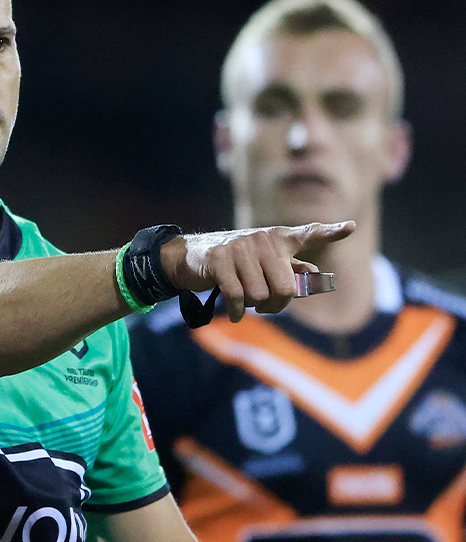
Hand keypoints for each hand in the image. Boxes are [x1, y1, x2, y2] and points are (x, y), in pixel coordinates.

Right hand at [159, 221, 354, 321]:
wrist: (190, 257)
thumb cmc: (234, 262)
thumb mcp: (263, 263)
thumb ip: (290, 268)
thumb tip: (316, 273)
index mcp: (277, 239)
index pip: (308, 234)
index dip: (330, 232)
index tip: (350, 227)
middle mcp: (261, 239)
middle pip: (286, 288)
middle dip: (276, 305)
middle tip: (264, 306)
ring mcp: (240, 247)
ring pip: (260, 295)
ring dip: (252, 306)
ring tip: (243, 299)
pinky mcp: (219, 259)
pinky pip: (237, 296)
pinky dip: (237, 311)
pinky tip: (235, 314)